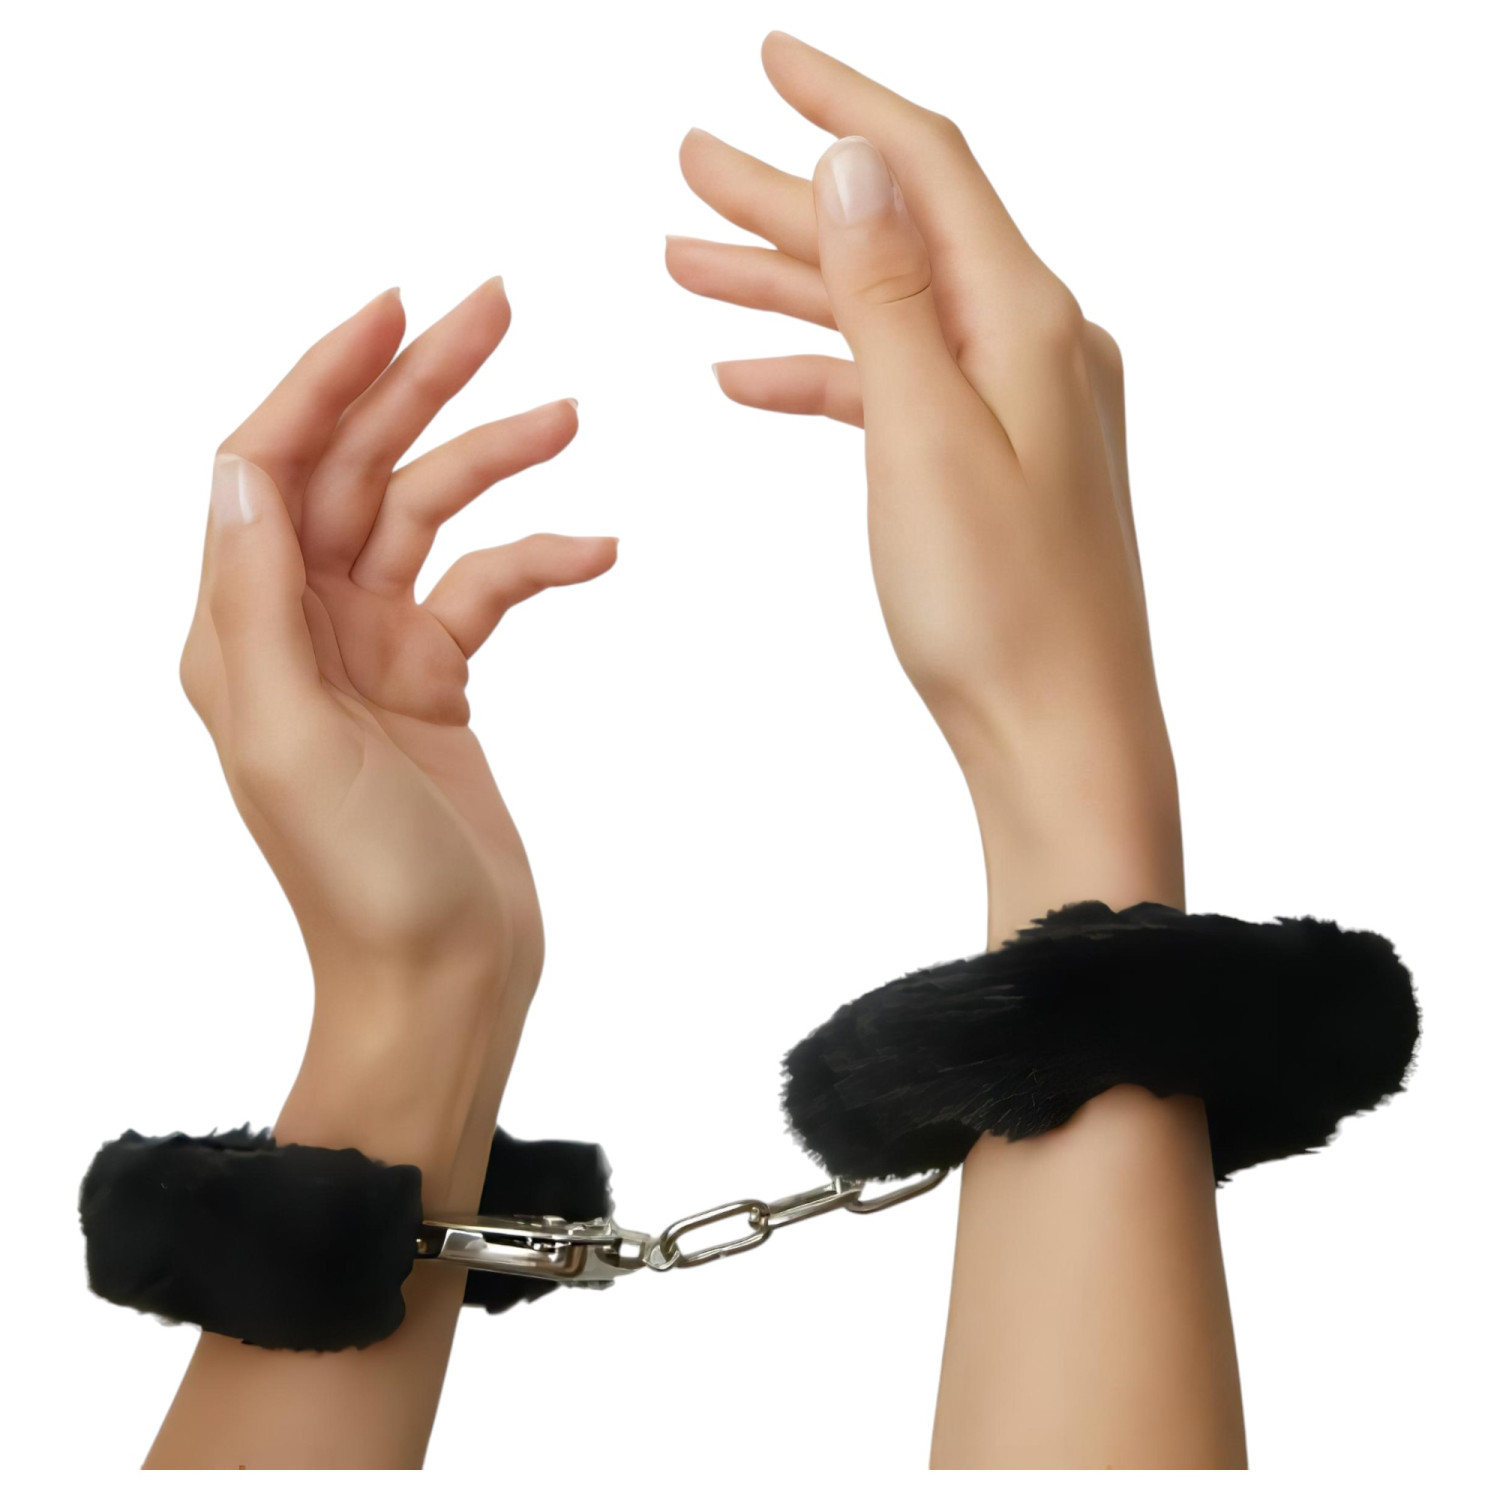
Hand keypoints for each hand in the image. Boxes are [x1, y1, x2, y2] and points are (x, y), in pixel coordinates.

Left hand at [179, 279, 614, 1052]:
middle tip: (496, 307)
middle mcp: (298, 628)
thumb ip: (255, 603)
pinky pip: (484, 589)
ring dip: (489, 459)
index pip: (271, 465)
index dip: (326, 378)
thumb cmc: (362, 883)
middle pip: (355, 470)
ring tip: (565, 412)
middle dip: (419, 386)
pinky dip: (537, 559)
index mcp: (244, 631)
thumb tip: (242, 468)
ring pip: (425, 518)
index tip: (396, 310)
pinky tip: (599, 548)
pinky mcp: (434, 682)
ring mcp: (371, 652)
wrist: (440, 978)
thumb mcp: (286, 740)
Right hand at [668, 34, 1180, 937]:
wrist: (1057, 733)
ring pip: (885, 314)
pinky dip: (823, 373)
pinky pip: (895, 389)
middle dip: (785, 198)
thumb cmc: (1000, 608)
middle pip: (894, 235)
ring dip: (789, 287)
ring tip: (687, 263)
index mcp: (1030, 320)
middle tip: (688, 163)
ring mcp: (1015, 407)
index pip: (927, 168)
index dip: (842, 105)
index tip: (765, 59)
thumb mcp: (924, 435)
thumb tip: (859, 162)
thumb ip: (888, 294)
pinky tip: (748, 377)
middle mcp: (1035, 345)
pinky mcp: (990, 465)